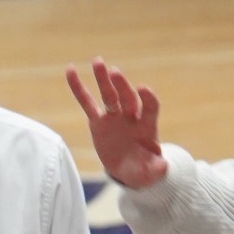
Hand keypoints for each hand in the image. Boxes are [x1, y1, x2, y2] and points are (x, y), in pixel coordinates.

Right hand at [65, 59, 168, 191]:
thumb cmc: (144, 168)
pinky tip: (71, 70)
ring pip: (108, 95)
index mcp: (147, 126)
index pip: (151, 107)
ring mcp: (114, 117)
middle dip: (122, 86)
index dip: (148, 99)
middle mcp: (132, 116)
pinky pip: (87, 103)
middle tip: (114, 72)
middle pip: (128, 97)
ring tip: (98, 62)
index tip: (143, 89)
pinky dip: (79, 88)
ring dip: (103, 79)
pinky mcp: (98, 121)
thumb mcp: (153, 172)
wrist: (130, 168)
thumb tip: (162, 167)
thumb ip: (157, 169)